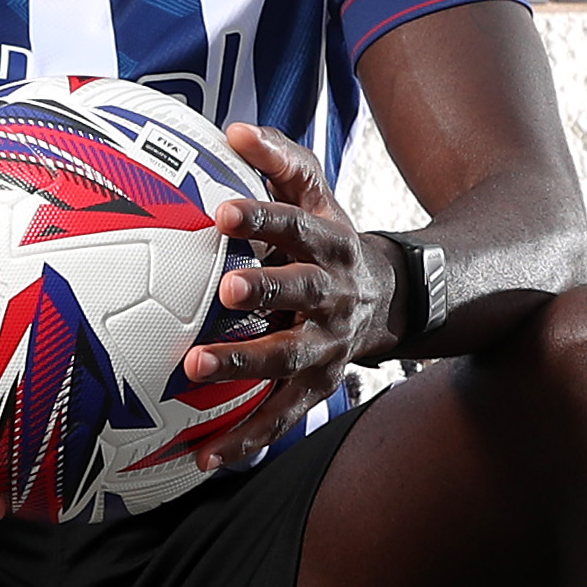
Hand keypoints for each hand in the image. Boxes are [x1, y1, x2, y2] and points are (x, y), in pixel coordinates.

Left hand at [189, 123, 392, 462]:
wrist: (391, 300)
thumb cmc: (330, 238)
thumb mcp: (317, 193)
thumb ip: (279, 159)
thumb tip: (233, 130)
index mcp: (329, 244)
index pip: (296, 225)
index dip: (262, 218)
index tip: (222, 210)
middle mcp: (333, 297)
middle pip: (300, 292)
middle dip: (265, 290)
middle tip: (225, 288)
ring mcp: (327, 346)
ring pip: (289, 359)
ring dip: (245, 364)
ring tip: (196, 368)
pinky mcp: (318, 386)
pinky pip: (281, 416)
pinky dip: (247, 439)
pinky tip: (206, 457)